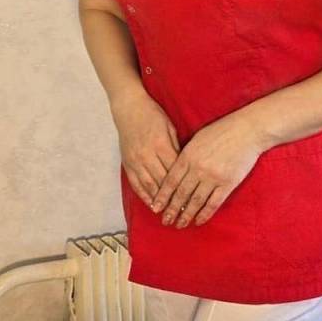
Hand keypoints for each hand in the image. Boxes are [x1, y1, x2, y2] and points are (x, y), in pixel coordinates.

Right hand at [110, 86, 180, 207]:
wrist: (129, 108)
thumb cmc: (153, 115)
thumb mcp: (169, 127)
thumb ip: (176, 147)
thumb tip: (185, 167)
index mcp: (161, 145)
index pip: (175, 171)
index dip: (184, 186)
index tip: (194, 198)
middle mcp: (147, 155)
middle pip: (163, 182)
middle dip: (174, 198)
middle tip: (185, 213)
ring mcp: (135, 160)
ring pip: (149, 185)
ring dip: (160, 201)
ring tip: (170, 213)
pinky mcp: (127, 163)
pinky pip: (136, 183)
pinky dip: (144, 196)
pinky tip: (152, 204)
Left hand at [149, 111, 262, 228]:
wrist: (247, 130)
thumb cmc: (222, 131)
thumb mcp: (198, 138)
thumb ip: (186, 155)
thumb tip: (176, 173)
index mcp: (188, 155)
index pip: (170, 181)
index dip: (162, 196)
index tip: (155, 207)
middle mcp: (198, 168)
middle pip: (181, 194)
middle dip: (171, 209)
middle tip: (165, 220)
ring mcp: (213, 177)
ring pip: (196, 201)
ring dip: (186, 215)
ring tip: (180, 224)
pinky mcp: (228, 183)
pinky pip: (214, 203)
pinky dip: (205, 214)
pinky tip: (199, 221)